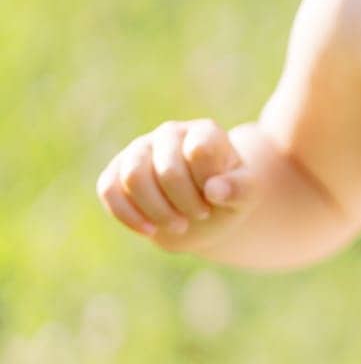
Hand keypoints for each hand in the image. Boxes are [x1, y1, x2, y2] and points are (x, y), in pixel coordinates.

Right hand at [96, 119, 254, 246]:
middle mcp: (170, 133)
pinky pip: (109, 189)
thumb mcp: (247, 194)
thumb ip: (240, 189)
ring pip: (133, 177)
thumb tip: (214, 190)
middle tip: (201, 216)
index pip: (199, 152)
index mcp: (204, 132)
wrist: (204, 212)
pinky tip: (150, 231)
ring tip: (179, 226)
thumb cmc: (228, 196)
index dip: (207, 184)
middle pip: (167, 169)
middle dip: (185, 203)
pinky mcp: (117, 171)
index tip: (217, 200)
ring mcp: (139, 150)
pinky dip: (128, 215)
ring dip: (157, 210)